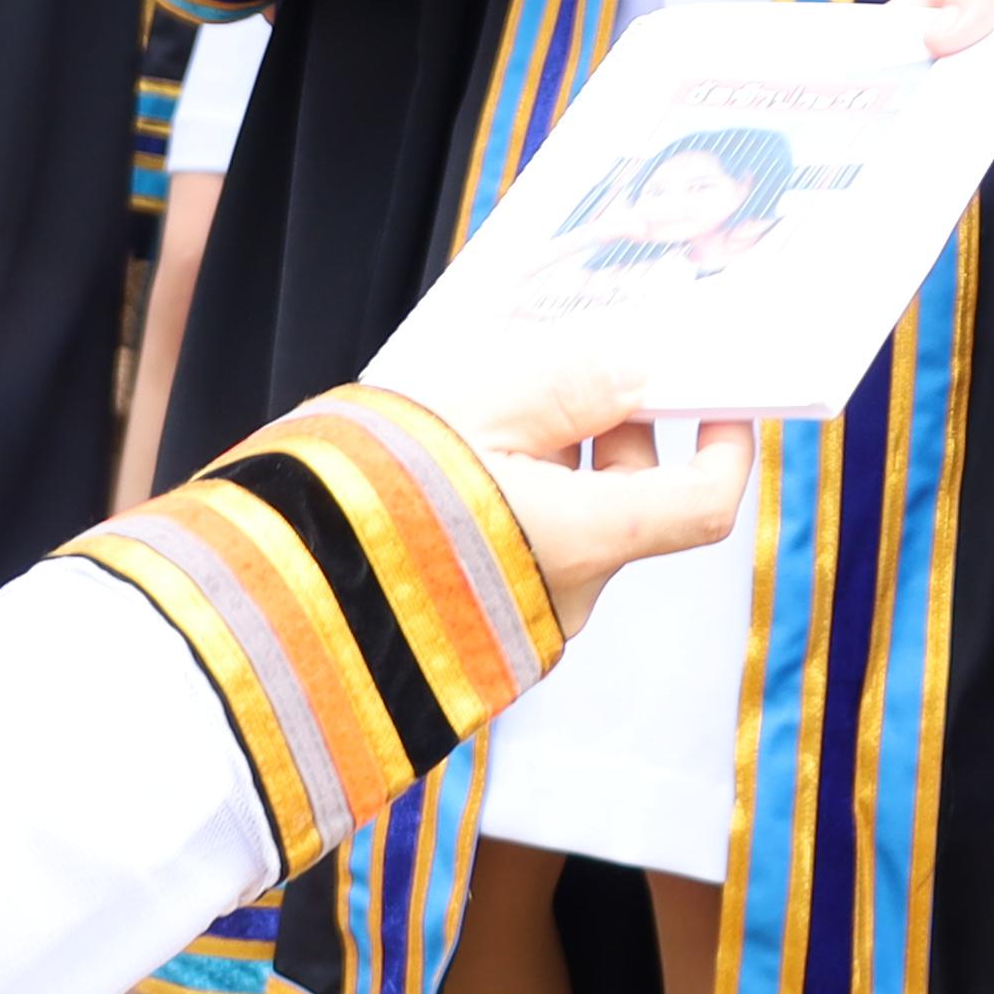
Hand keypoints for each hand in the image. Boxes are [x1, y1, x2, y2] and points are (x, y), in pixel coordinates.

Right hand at [356, 333, 754, 633]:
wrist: (268, 601)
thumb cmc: (368, 493)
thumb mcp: (474, 406)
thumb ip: (571, 383)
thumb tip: (645, 367)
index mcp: (580, 541)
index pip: (703, 504)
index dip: (725, 444)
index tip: (715, 391)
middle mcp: (564, 596)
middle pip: (633, 500)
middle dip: (610, 429)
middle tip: (559, 365)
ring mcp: (519, 622)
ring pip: (574, 521)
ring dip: (550, 460)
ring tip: (482, 405)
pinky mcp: (476, 629)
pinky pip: (522, 551)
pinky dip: (510, 501)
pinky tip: (450, 460)